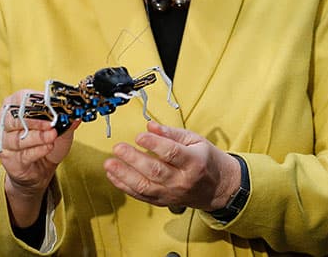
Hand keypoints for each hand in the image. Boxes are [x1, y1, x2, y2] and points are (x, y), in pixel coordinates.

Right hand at [0, 90, 78, 226]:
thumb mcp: (61, 127)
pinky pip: (22, 153)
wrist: (40, 167)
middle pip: (16, 118)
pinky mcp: (8, 158)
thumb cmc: (47, 140)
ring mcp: (3, 140)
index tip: (52, 104)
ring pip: (19, 137)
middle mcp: (5, 121)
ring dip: (38, 137)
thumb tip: (76, 114)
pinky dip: (37, 150)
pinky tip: (47, 148)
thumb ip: (66, 119)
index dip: (37, 100)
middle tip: (52, 124)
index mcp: (15, 105)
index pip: (22, 97)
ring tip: (52, 136)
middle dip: (36, 121)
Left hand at [104, 121, 240, 211]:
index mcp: (194, 162)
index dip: (154, 144)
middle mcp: (182, 180)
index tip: (139, 135)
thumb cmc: (206, 160)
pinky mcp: (163, 201)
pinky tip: (113, 175)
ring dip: (124, 175)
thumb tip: (150, 126)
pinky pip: (140, 195)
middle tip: (118, 147)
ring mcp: (172, 193)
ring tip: (110, 163)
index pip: (172, 153)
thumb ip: (172, 133)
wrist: (218, 188)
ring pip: (145, 186)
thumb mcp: (196, 141)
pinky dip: (124, 186)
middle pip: (155, 171)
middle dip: (134, 159)